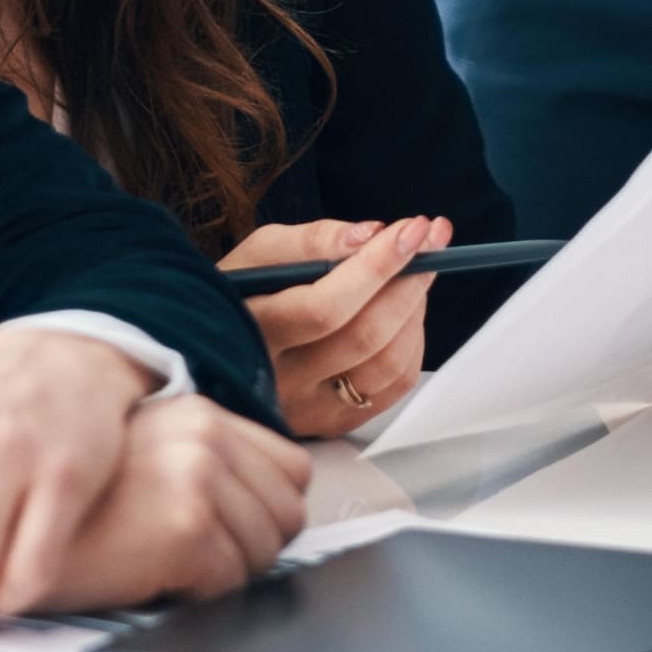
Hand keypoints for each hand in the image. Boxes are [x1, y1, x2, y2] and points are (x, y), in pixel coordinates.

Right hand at [36, 396, 311, 613]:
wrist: (7, 530)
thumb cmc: (70, 507)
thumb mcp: (145, 458)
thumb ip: (204, 463)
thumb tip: (268, 508)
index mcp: (199, 413)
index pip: (292, 470)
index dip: (267, 511)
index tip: (233, 531)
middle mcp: (205, 435)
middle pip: (288, 515)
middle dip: (252, 547)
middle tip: (197, 557)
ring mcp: (199, 477)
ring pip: (266, 555)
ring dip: (225, 574)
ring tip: (168, 565)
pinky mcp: (187, 526)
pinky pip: (233, 583)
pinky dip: (199, 595)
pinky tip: (153, 578)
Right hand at [223, 215, 443, 436]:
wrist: (218, 350)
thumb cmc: (243, 292)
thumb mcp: (258, 254)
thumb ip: (311, 241)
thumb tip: (370, 234)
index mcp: (253, 332)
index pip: (325, 307)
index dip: (378, 266)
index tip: (414, 228)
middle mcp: (279, 381)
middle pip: (365, 336)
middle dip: (411, 281)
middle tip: (433, 240)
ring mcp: (309, 409)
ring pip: (387, 364)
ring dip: (415, 309)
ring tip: (414, 273)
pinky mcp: (334, 423)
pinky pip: (394, 386)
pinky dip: (413, 342)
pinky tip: (404, 313)